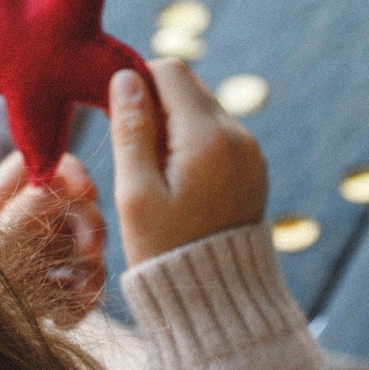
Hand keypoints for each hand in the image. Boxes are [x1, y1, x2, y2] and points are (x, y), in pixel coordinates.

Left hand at [0, 151, 107, 326]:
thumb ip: (21, 217)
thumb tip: (54, 181)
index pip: (36, 166)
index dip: (68, 172)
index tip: (86, 195)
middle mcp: (16, 225)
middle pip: (70, 205)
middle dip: (88, 230)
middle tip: (89, 256)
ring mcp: (33, 255)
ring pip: (81, 247)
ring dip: (89, 275)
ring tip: (76, 302)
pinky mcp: (44, 287)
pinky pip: (77, 283)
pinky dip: (78, 301)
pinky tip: (62, 322)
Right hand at [108, 60, 267, 265]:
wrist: (218, 298)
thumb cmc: (165, 250)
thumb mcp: (135, 193)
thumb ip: (130, 130)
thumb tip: (125, 77)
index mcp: (208, 137)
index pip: (170, 71)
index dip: (136, 83)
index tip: (115, 117)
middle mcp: (238, 136)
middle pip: (188, 87)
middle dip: (155, 106)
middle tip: (132, 153)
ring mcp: (251, 152)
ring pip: (202, 110)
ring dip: (173, 127)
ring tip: (155, 176)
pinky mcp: (253, 168)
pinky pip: (217, 136)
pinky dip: (192, 145)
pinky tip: (177, 184)